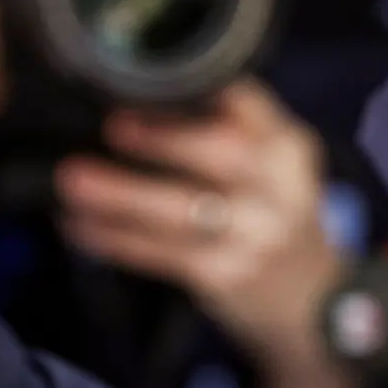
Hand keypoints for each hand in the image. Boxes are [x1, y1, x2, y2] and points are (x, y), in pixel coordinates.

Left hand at [56, 81, 353, 387]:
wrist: (314, 308)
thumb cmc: (274, 218)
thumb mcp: (275, 167)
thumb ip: (231, 130)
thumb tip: (141, 95)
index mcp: (288, 147)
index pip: (248, 103)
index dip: (199, 89)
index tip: (147, 79)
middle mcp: (280, 189)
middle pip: (223, 155)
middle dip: (164, 139)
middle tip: (113, 126)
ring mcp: (256, 237)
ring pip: (182, 210)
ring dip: (121, 195)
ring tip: (73, 181)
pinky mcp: (226, 278)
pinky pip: (161, 255)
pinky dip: (116, 239)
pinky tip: (80, 226)